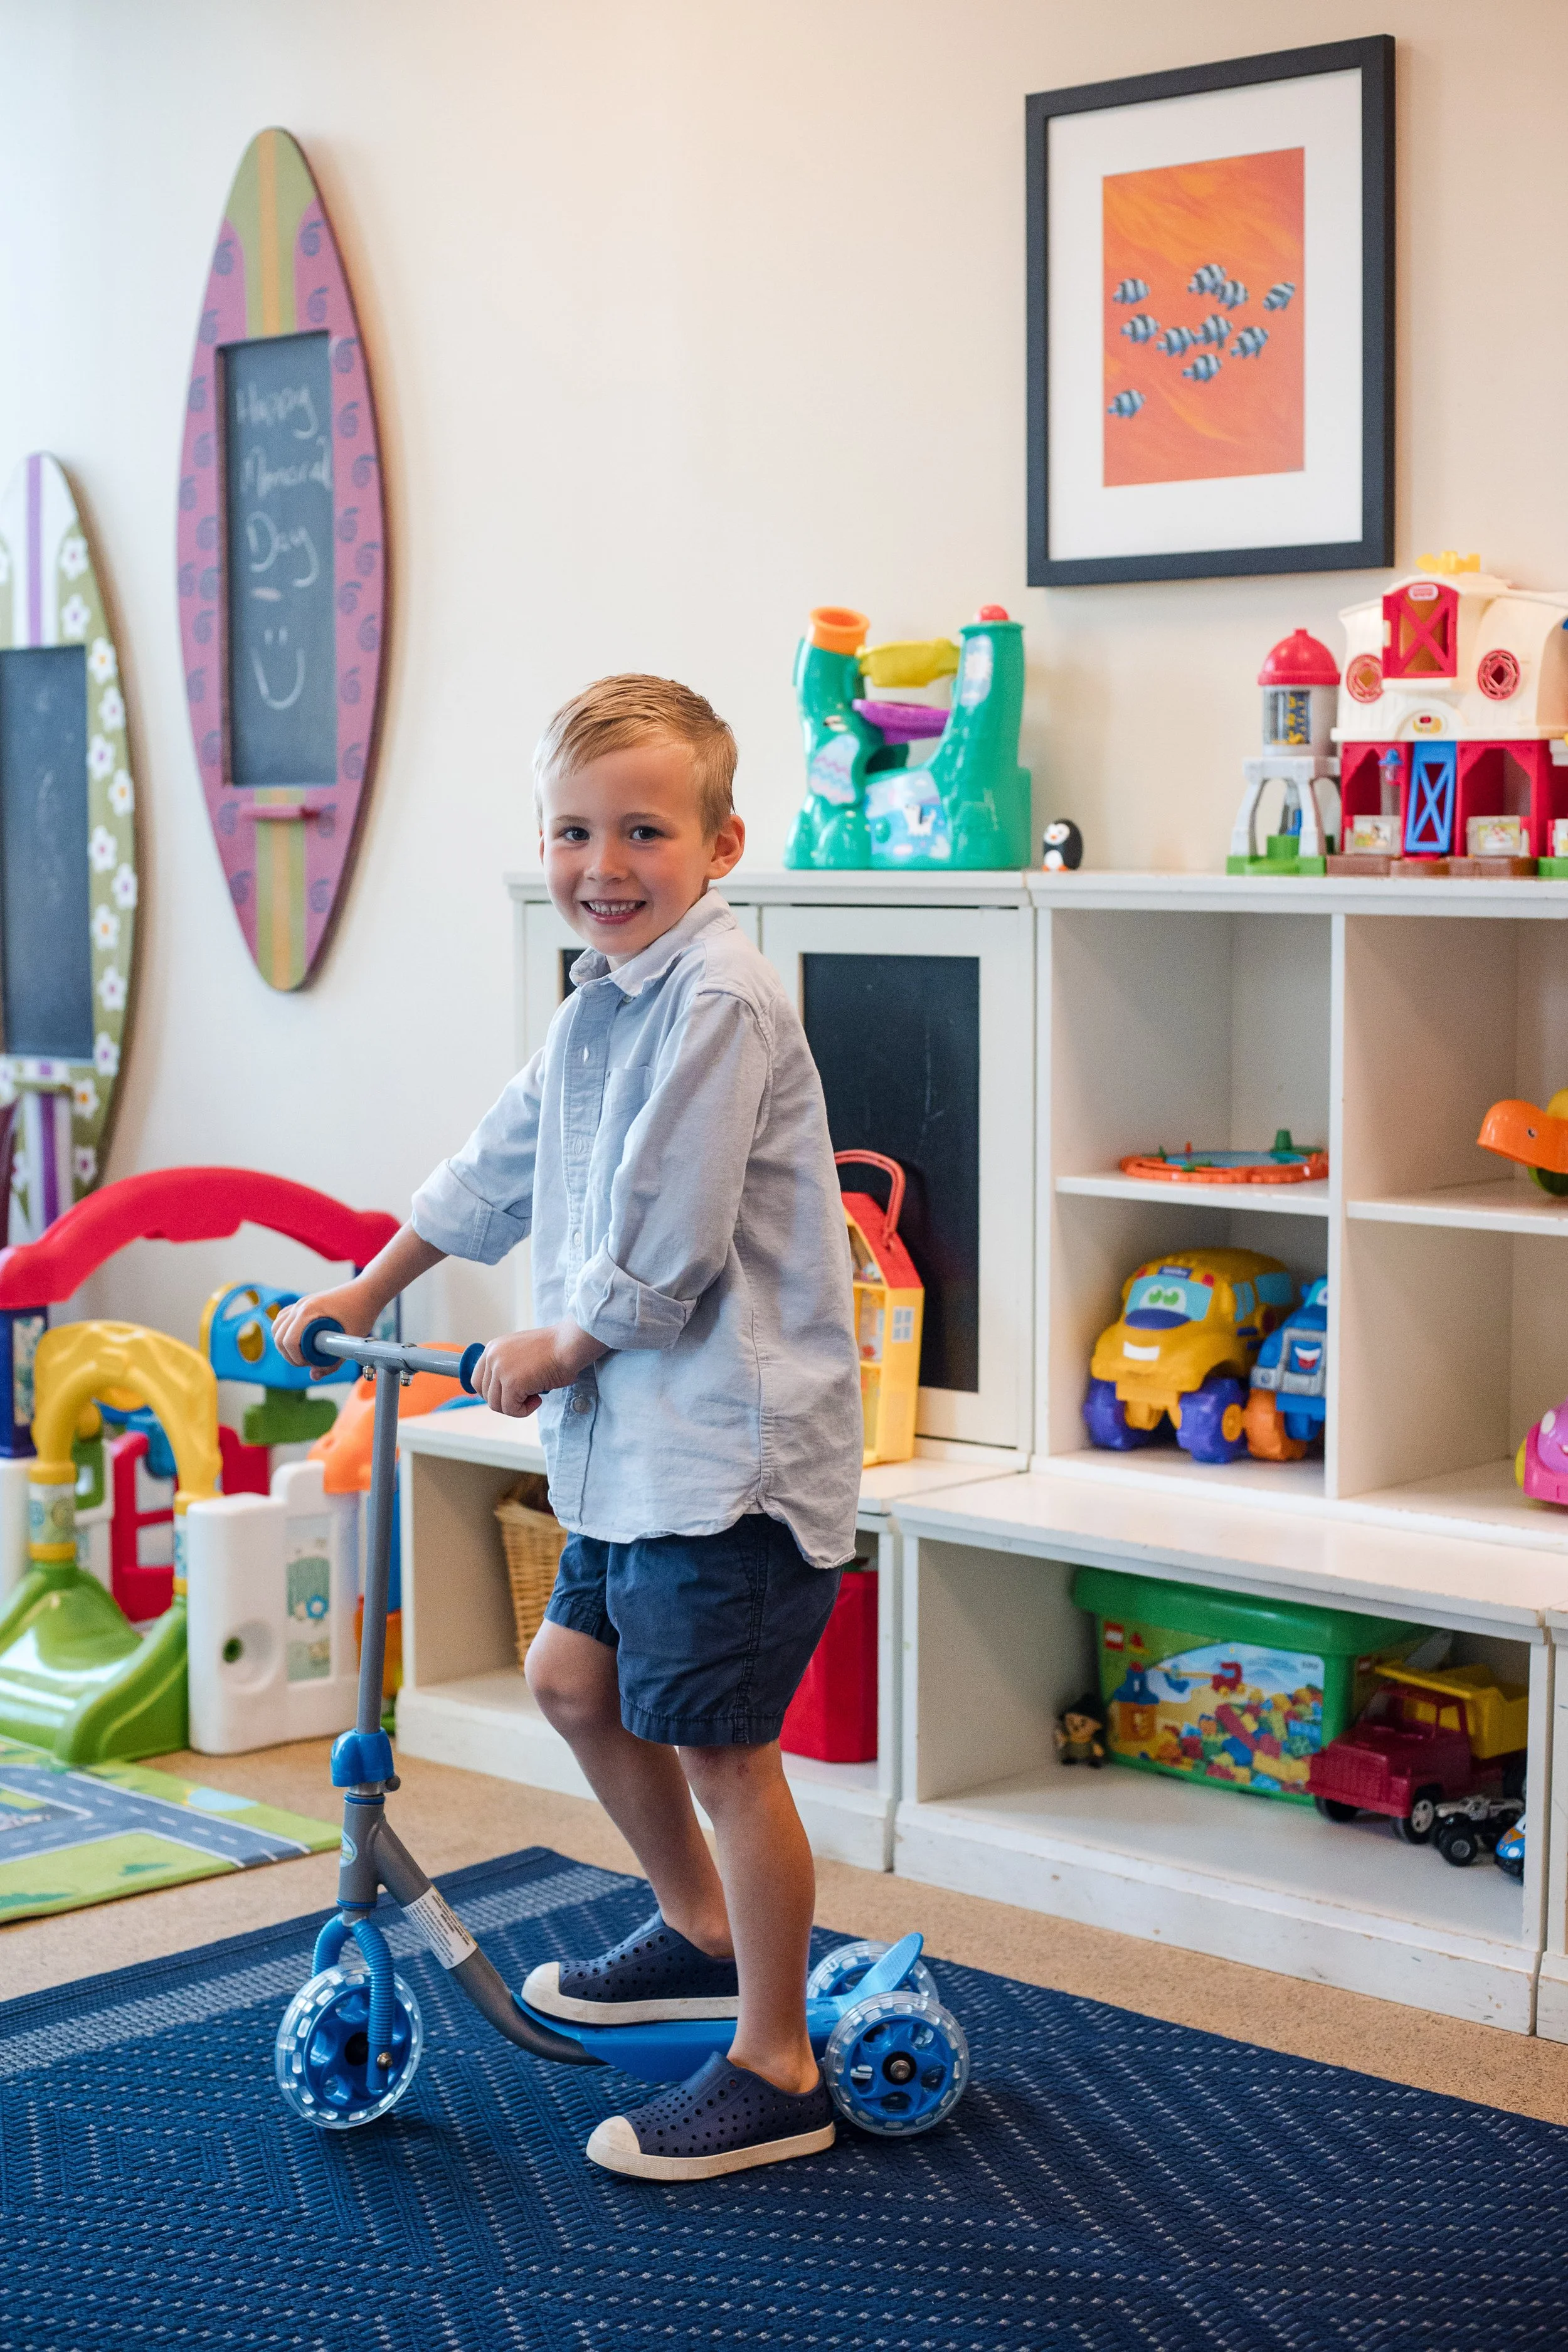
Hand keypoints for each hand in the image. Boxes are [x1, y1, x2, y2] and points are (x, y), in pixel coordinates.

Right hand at [273, 1280, 376, 1375]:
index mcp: (309, 1311)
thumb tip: (314, 1376)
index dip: (296, 1359)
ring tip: (302, 1354)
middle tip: (307, 1362)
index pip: (289, 1341)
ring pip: (277, 1328)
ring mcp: (300, 1303)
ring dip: (284, 1344)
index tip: (310, 1365)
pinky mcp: (303, 1304)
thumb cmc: (361, 1313)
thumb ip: (332, 1363)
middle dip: (289, 1355)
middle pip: (279, 1337)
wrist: (366, 1292)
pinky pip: (283, 1319)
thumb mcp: (350, 1342)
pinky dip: (284, 1332)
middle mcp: (300, 1305)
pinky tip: (298, 1341)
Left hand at [473, 1320, 606, 1417]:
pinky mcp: (512, 1383)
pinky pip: (511, 1409)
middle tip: (526, 1396)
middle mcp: (492, 1357)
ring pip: (496, 1405)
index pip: (477, 1380)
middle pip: (485, 1395)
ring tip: (535, 1397)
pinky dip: (525, 1410)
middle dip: (505, 1401)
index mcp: (492, 1348)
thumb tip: (501, 1393)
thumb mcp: (521, 1354)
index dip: (493, 1393)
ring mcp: (500, 1369)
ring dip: (516, 1407)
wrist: (569, 1344)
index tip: (511, 1395)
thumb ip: (507, 1368)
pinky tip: (538, 1399)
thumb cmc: (554, 1350)